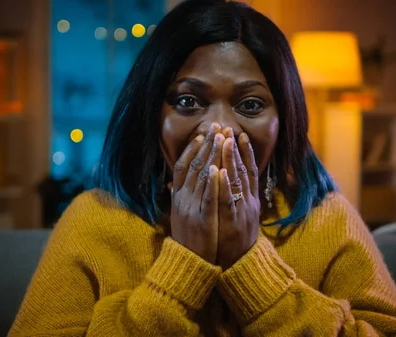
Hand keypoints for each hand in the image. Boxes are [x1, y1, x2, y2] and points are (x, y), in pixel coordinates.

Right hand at [170, 123, 224, 263]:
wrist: (187, 265)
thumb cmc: (188, 239)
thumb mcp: (179, 215)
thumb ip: (179, 198)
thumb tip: (173, 183)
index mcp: (178, 198)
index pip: (182, 167)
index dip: (192, 149)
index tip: (202, 135)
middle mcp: (182, 200)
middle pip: (194, 166)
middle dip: (207, 145)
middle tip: (217, 127)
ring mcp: (191, 210)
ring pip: (202, 177)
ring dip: (212, 156)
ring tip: (222, 138)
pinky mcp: (203, 222)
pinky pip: (208, 199)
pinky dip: (213, 184)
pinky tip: (219, 169)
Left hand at [216, 128, 260, 269]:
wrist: (239, 267)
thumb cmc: (233, 241)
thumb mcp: (237, 217)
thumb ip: (233, 200)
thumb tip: (225, 183)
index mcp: (249, 200)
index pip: (247, 171)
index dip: (244, 153)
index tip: (238, 135)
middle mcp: (248, 203)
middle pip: (242, 171)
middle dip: (235, 149)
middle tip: (229, 129)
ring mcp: (240, 212)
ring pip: (236, 181)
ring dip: (230, 160)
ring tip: (225, 140)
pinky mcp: (231, 223)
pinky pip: (226, 201)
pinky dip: (223, 185)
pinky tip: (219, 170)